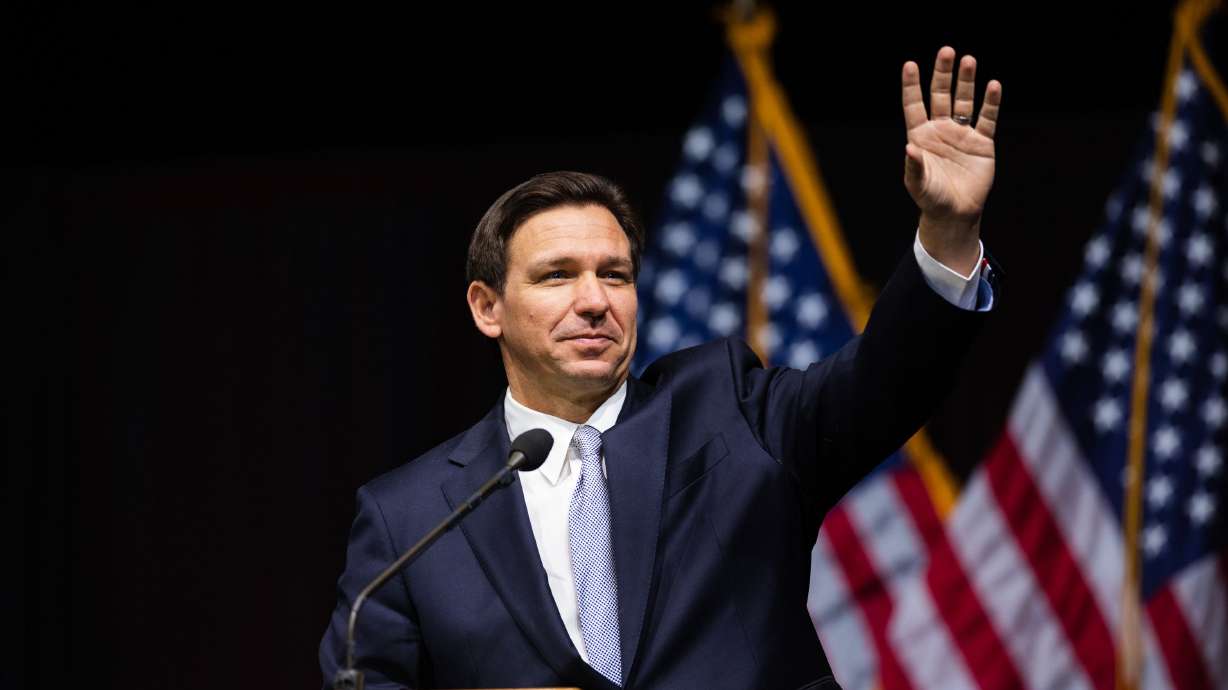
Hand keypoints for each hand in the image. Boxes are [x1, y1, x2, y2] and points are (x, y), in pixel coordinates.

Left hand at [902, 47, 1001, 274]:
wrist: (955, 214)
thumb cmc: (931, 199)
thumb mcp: (918, 184)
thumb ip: (913, 166)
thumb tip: (908, 147)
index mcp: (921, 136)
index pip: (914, 105)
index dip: (912, 85)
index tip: (910, 64)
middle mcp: (941, 130)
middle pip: (941, 95)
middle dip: (943, 74)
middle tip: (947, 51)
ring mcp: (962, 134)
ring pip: (964, 101)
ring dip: (966, 81)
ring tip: (969, 60)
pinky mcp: (982, 143)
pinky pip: (987, 118)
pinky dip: (991, 103)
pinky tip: (993, 86)